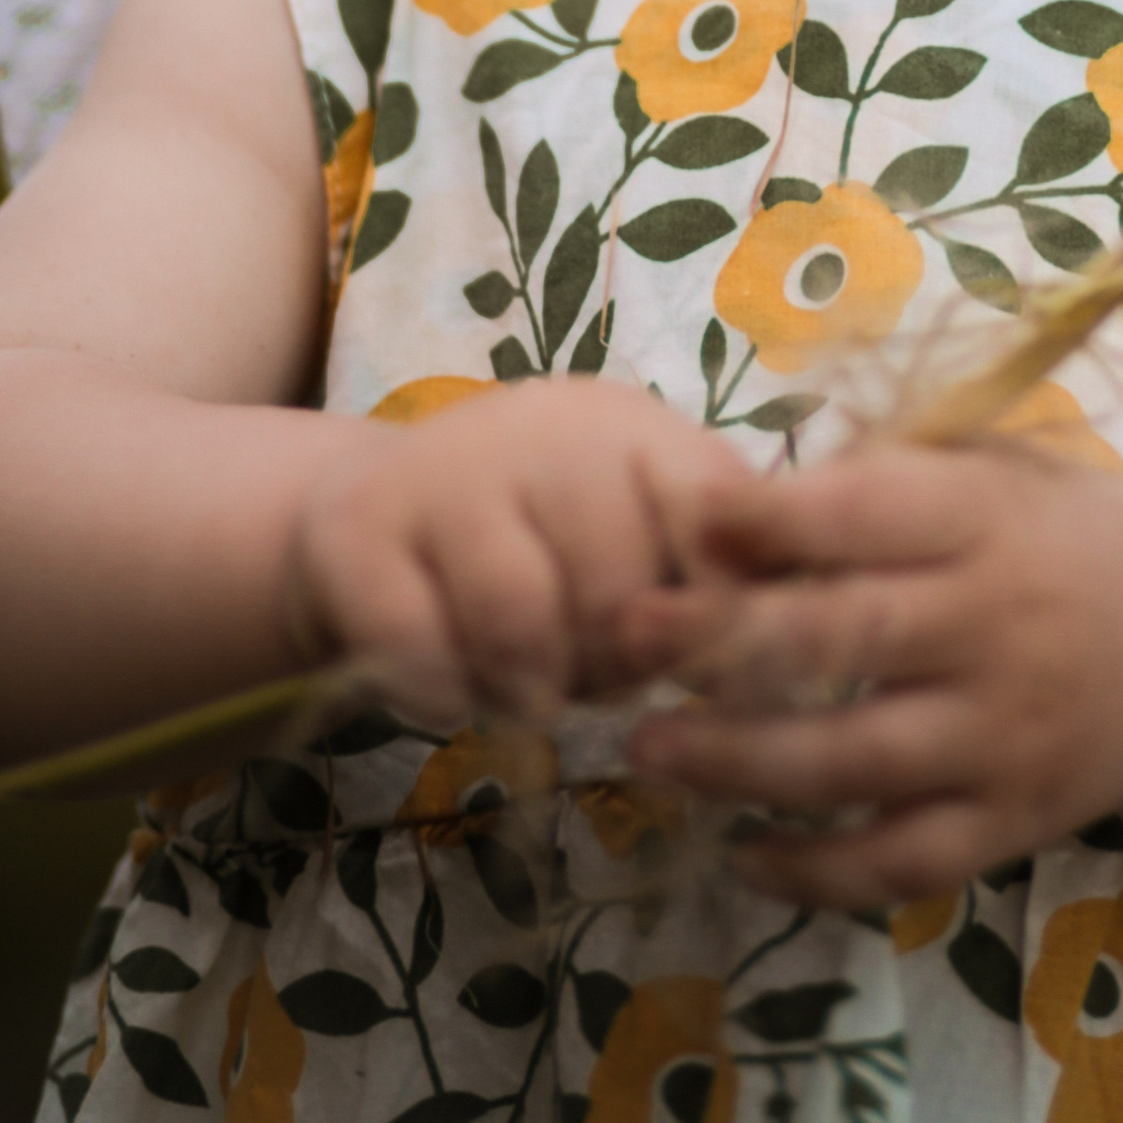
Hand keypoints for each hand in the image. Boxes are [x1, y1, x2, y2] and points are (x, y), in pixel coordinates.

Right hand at [280, 379, 748, 727]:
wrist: (367, 516)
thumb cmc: (534, 545)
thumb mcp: (632, 540)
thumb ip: (704, 581)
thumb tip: (766, 657)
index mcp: (634, 429)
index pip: (719, 511)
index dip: (716, 609)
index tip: (694, 658)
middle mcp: (544, 428)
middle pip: (617, 583)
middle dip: (610, 667)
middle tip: (587, 676)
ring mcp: (444, 471)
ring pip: (518, 620)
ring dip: (527, 688)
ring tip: (524, 688)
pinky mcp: (356, 530)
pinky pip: (417, 649)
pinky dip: (444, 694)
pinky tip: (450, 685)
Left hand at [614, 442, 1122, 909]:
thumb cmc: (1051, 535)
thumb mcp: (986, 470)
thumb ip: (877, 478)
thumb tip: (727, 506)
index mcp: (987, 520)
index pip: (867, 512)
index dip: (772, 517)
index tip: (685, 518)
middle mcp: (997, 627)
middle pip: (843, 638)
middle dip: (720, 640)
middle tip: (626, 635)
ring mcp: (1004, 738)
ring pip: (853, 762)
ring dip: (737, 762)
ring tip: (649, 752)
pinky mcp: (1008, 826)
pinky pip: (897, 862)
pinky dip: (814, 872)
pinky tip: (740, 856)